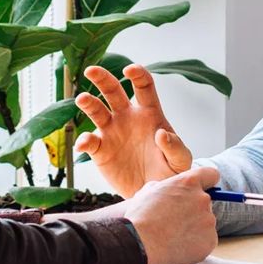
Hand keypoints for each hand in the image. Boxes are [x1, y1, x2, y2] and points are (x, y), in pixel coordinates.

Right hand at [74, 63, 193, 197]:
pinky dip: (84, 141)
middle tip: (91, 70)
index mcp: (149, 114)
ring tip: (83, 99)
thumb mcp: (179, 162)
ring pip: (96, 111)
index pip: (144, 87)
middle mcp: (128, 118)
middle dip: (102, 78)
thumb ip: (175, 147)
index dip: (137, 75)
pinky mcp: (101, 151)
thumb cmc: (170, 173)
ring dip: (88, 103)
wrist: (154, 193)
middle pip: (113, 91)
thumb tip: (161, 134)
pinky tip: (83, 145)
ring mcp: (112, 132)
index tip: (130, 69)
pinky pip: (89, 142)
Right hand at [121, 165, 221, 263]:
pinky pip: (206, 241)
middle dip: (193, 210)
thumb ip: (166, 187)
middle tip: (174, 222)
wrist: (140, 244)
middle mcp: (202, 199)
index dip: (206, 182)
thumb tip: (169, 191)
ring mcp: (208, 221)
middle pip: (205, 203)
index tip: (200, 190)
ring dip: (194, 228)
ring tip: (172, 237)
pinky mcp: (210, 240)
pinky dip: (196, 245)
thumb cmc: (139, 218)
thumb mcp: (148, 192)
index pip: (211, 174)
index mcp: (188, 183)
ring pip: (205, 223)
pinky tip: (178, 247)